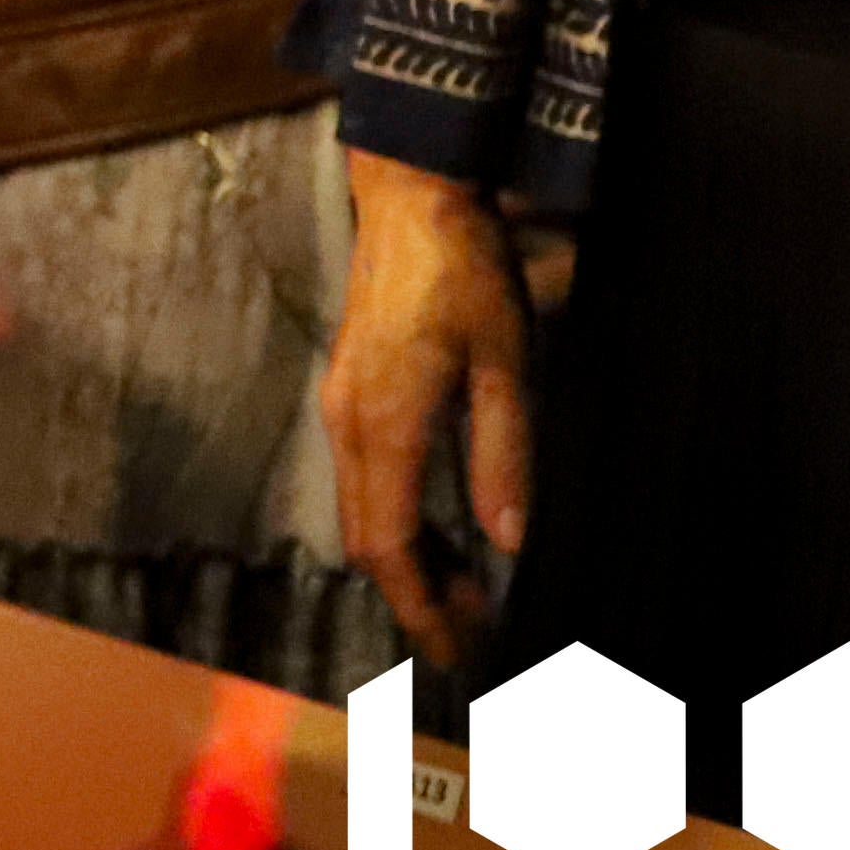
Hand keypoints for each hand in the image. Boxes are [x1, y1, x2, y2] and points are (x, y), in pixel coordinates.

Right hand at [325, 144, 538, 669]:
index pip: (391, 546)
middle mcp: (349, 424)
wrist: (409, 199)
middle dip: (415, 595)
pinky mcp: (347, 392)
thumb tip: (509, 542)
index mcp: (385, 425)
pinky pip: (361, 480)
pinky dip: (396, 521)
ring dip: (407, 560)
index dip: (423, 606)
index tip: (460, 650)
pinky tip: (440, 526)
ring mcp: (340, 407)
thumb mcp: (507, 364)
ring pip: (360, 512)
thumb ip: (504, 455)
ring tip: (467, 586)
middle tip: (473, 631)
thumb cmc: (465, 275)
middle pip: (367, 540)